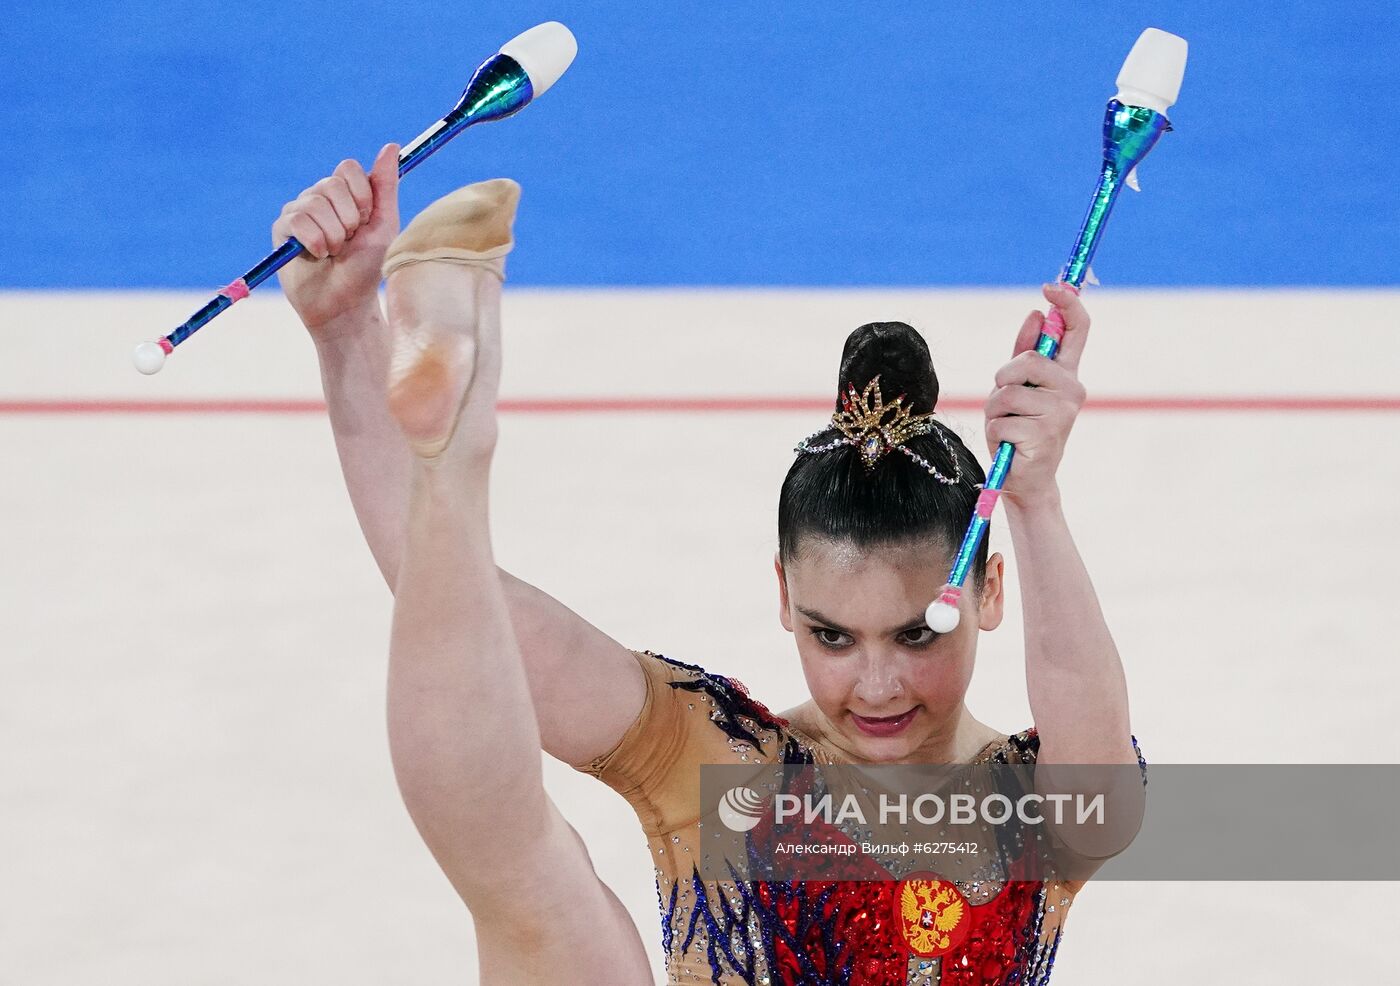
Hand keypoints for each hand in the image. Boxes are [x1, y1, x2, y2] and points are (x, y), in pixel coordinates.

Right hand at [272, 143, 400, 336]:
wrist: (347, 303)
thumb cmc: (368, 267)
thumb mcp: (384, 224)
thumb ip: (385, 186)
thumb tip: (390, 146)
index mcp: (345, 194)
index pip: (348, 169)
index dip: (361, 196)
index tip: (365, 221)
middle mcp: (319, 197)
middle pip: (331, 184)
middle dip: (348, 219)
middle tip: (349, 241)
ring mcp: (298, 211)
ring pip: (315, 204)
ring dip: (333, 235)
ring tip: (334, 252)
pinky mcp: (282, 230)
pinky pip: (297, 221)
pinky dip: (315, 242)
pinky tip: (318, 256)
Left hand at [983, 282, 1088, 505]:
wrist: (1025, 480)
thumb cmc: (1020, 431)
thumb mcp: (1018, 389)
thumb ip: (1026, 353)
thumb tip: (1036, 313)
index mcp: (1067, 375)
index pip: (1077, 330)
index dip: (1068, 304)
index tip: (1051, 287)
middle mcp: (1072, 390)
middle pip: (1029, 361)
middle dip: (1004, 378)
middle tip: (1006, 402)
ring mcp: (1061, 413)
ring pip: (1008, 392)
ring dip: (995, 410)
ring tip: (1007, 427)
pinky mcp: (1044, 435)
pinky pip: (1000, 419)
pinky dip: (995, 432)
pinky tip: (1009, 444)